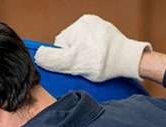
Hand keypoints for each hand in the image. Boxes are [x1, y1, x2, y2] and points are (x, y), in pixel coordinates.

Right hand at [34, 14, 150, 81]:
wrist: (127, 58)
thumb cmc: (103, 64)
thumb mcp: (74, 65)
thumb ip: (54, 60)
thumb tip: (38, 56)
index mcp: (75, 29)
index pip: (59, 47)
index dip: (65, 58)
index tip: (77, 64)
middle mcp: (83, 23)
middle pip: (68, 43)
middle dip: (75, 53)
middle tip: (87, 62)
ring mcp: (92, 23)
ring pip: (78, 40)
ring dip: (83, 50)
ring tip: (94, 56)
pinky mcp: (99, 24)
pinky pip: (87, 37)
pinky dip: (90, 45)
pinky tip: (98, 50)